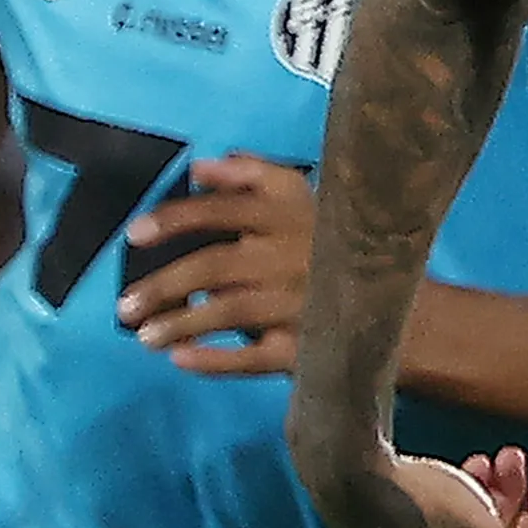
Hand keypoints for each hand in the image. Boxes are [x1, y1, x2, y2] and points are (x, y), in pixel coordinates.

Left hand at [119, 154, 313, 377]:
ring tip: (144, 337)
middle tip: (125, 306)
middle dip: (166, 285)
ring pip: (231, 311)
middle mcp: (292, 256)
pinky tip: (180, 359)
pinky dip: (216, 360)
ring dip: (183, 323)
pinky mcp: (307, 348)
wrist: (403, 310)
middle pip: (217, 266)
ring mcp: (300, 304)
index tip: (134, 236)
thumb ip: (252, 175)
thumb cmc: (334, 247)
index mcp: (288, 216)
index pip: (224, 210)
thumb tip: (199, 167)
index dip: (176, 220)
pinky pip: (255, 357)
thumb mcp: (302, 199)